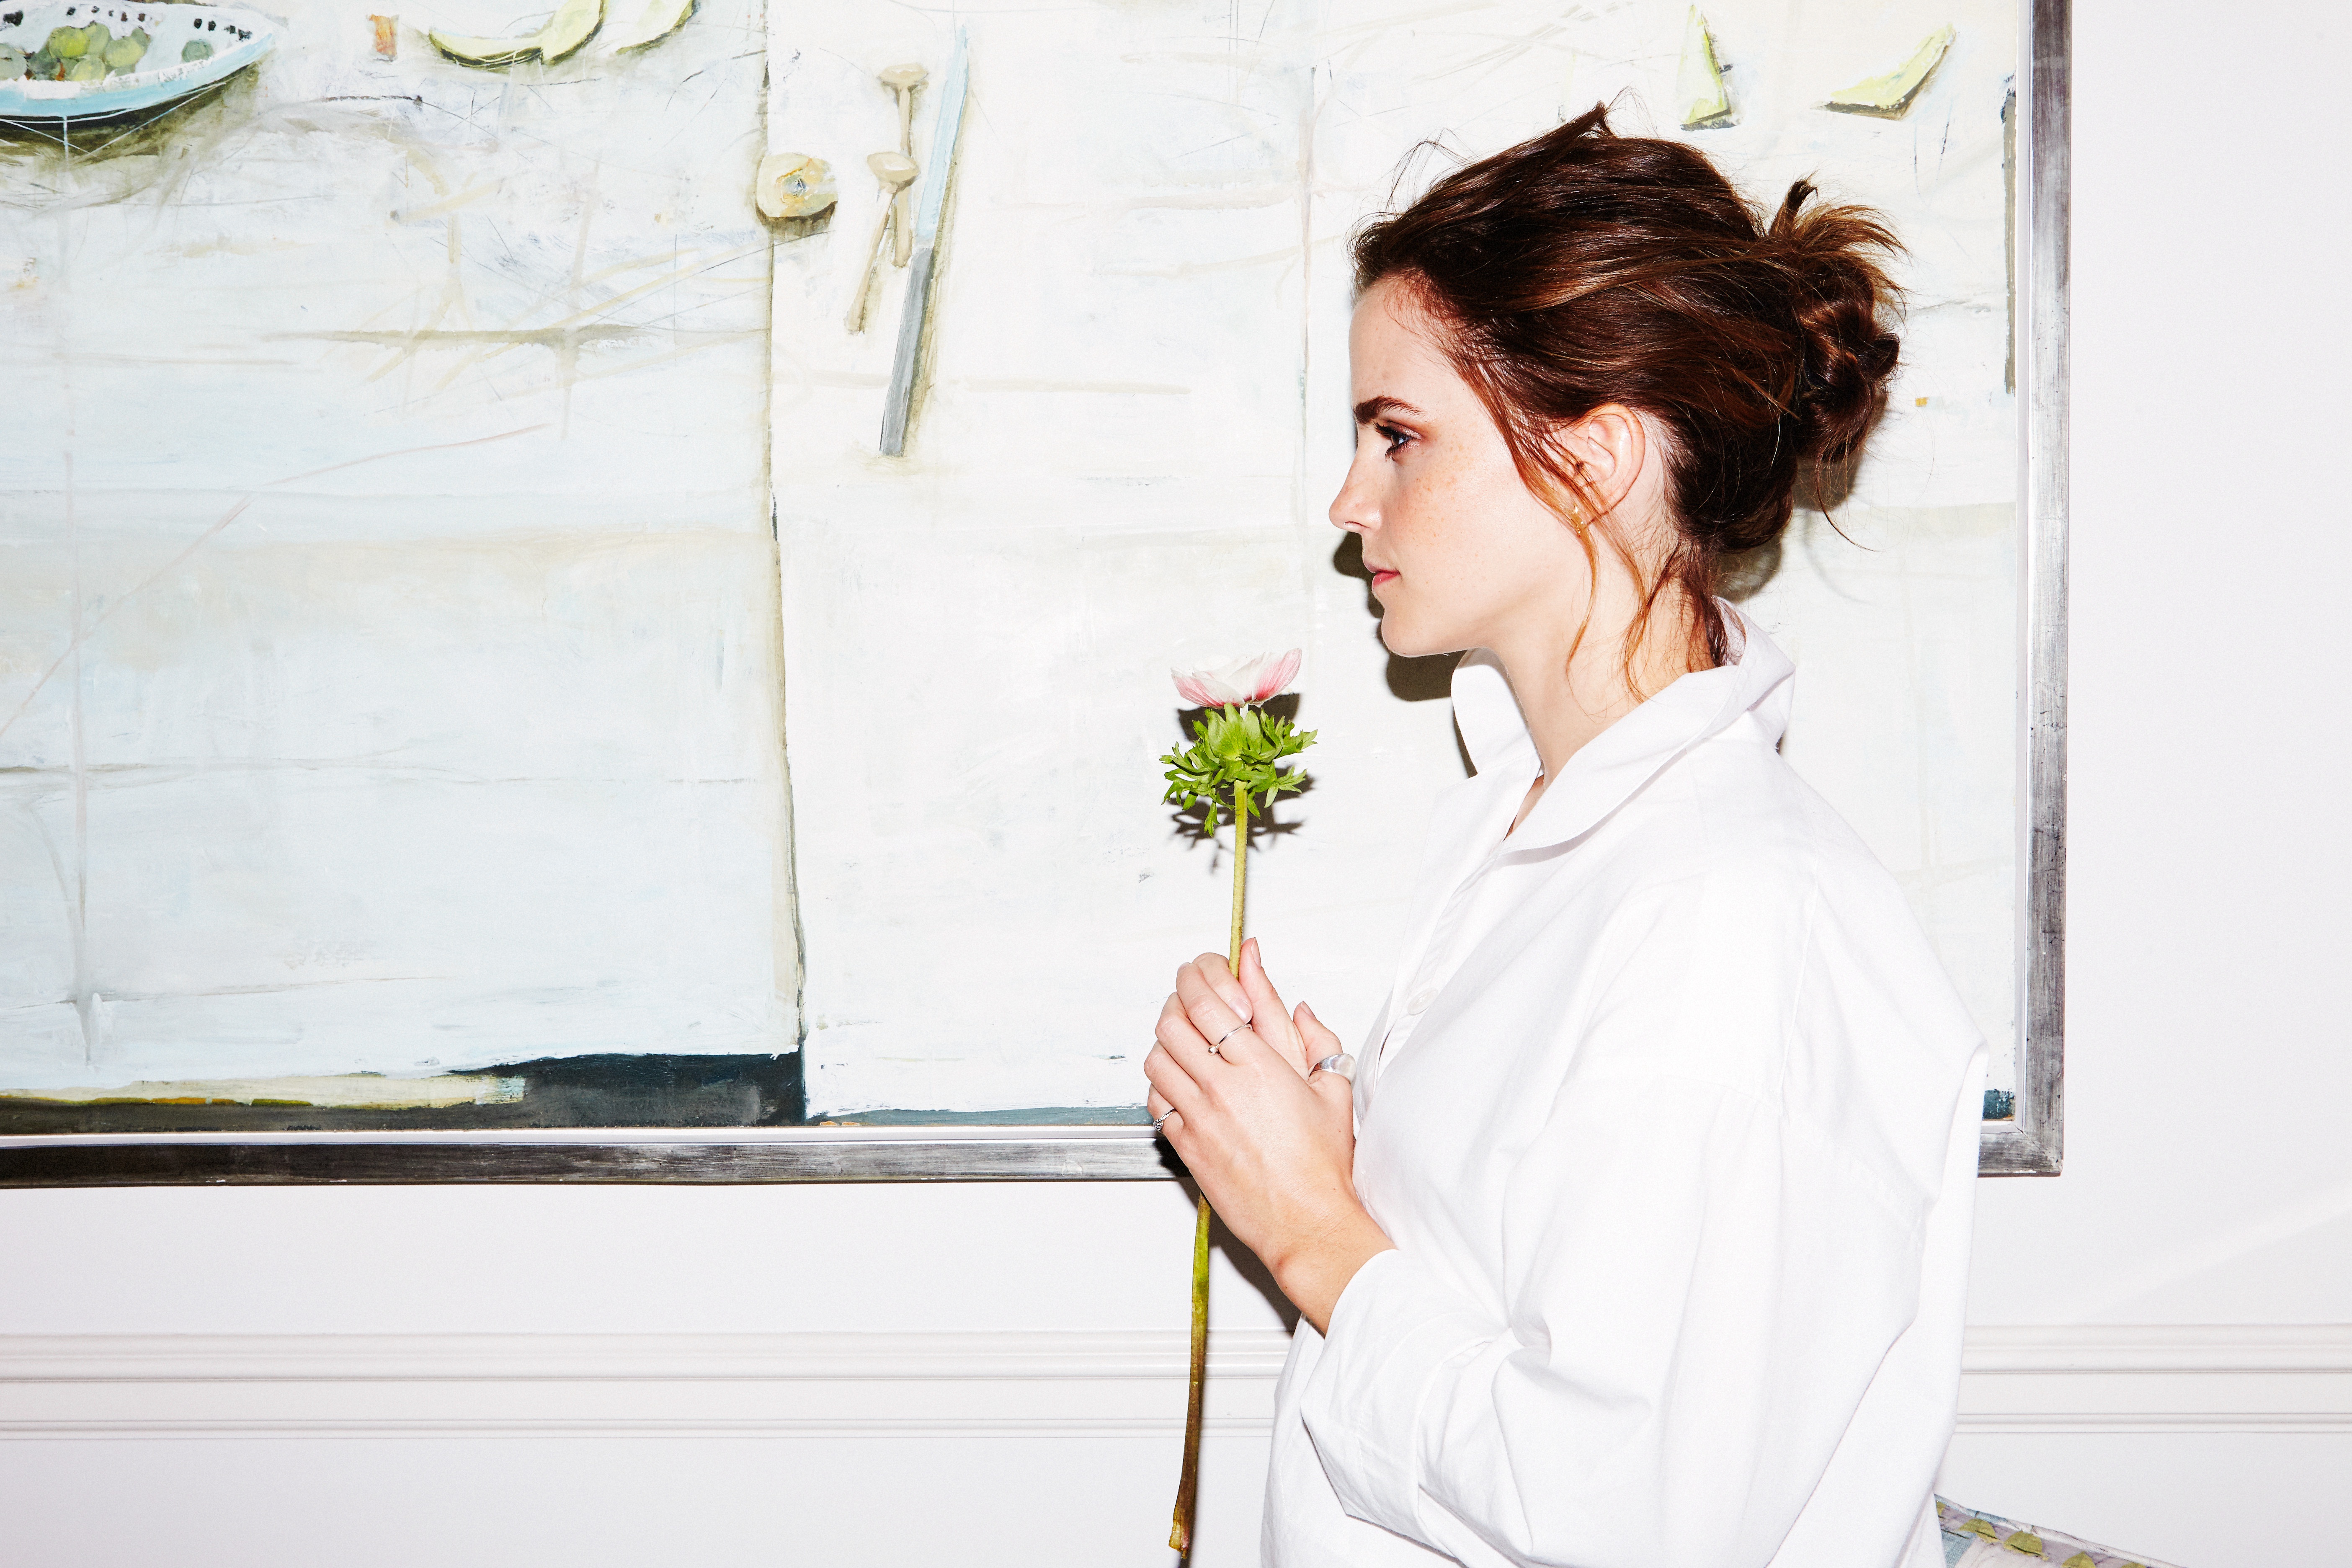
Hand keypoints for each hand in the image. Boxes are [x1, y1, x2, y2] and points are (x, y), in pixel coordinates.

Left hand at [1143, 939, 1393, 1333]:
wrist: (1306, 1222)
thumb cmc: (1324, 1164)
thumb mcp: (1333, 1088)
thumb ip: (1316, 1037)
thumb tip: (1297, 1004)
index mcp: (1260, 1067)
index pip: (1207, 1001)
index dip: (1199, 975)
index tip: (1204, 969)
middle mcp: (1222, 1088)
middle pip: (1172, 1021)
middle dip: (1178, 999)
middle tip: (1193, 997)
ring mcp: (1199, 1118)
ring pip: (1156, 1058)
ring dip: (1168, 1040)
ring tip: (1188, 1038)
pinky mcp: (1186, 1145)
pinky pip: (1156, 1100)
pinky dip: (1162, 1082)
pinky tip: (1183, 1082)